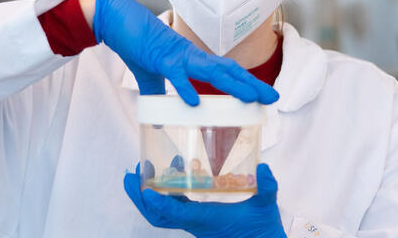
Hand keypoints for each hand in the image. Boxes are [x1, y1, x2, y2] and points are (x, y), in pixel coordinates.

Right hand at [92, 0, 278, 105]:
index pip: (225, 71)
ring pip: (211, 71)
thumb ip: (157, 96)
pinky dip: (185, 88)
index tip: (263, 96)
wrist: (118, 19)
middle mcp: (191, 56)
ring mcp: (177, 56)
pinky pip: (174, 75)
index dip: (245, 83)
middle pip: (228, 71)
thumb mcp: (148, 76)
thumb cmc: (136, 44)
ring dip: (232, 84)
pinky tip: (195, 102)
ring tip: (250, 98)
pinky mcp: (159, 58)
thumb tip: (158, 123)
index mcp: (191, 59)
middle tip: (272, 99)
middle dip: (251, 85)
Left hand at [124, 163, 286, 237]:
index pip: (176, 214)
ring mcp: (194, 223)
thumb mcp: (266, 206)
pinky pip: (173, 210)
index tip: (145, 188)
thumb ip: (267, 187)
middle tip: (130, 174)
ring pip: (162, 214)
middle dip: (139, 197)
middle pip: (158, 216)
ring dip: (149, 195)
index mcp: (206, 220)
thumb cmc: (263, 230)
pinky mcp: (197, 221)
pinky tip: (174, 174)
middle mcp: (195, 223)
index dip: (158, 202)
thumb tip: (264, 167)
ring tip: (145, 171)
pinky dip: (165, 193)